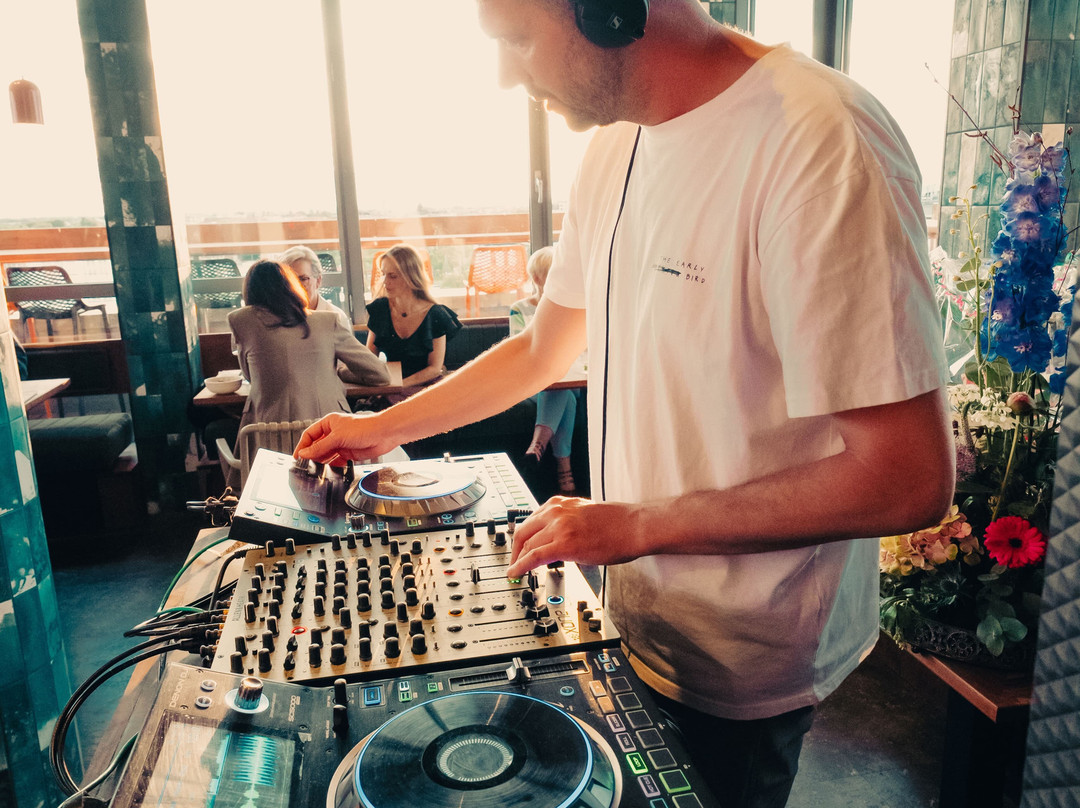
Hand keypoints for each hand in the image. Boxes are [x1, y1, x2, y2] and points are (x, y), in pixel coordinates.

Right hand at [294, 411, 400, 462]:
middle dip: (311, 455)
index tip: (298, 456)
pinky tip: (327, 471)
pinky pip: (335, 462)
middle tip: (305, 465)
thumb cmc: (365, 427)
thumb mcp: (337, 437)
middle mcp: (334, 433)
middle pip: (317, 446)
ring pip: (326, 455)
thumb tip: (305, 453)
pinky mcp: (348, 454)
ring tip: (314, 469)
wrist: (383, 434)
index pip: (310, 435)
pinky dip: (331, 466)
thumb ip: (320, 447)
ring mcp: (341, 444)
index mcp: (329, 424)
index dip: (302, 445)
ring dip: (320, 462)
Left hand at [507, 496, 642, 577]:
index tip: (519, 546)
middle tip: (513, 561)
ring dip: (517, 560)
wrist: (634, 526)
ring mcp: (559, 527)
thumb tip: (560, 537)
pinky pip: (534, 557)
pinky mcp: (564, 544)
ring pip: (527, 545)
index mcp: (560, 503)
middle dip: (515, 549)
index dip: (521, 537)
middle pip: (523, 531)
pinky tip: (515, 573)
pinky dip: (520, 566)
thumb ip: (568, 521)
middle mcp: (556, 511)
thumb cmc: (618, 523)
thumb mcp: (585, 513)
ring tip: (515, 571)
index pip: (531, 519)